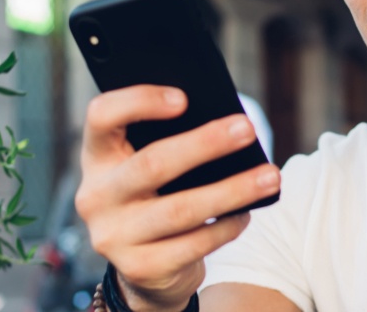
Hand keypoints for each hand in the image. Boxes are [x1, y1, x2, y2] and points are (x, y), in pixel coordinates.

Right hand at [75, 85, 280, 311]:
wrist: (144, 267)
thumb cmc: (155, 197)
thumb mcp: (145, 169)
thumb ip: (164, 143)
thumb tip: (225, 124)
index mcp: (97, 157)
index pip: (101, 117)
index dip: (138, 102)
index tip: (184, 99)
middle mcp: (96, 196)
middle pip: (151, 164)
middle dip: (204, 144)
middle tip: (247, 129)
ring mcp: (114, 236)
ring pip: (181, 209)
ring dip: (232, 191)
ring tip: (270, 177)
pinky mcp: (139, 268)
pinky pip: (193, 244)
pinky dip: (226, 227)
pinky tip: (246, 214)